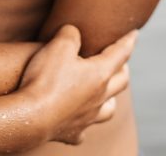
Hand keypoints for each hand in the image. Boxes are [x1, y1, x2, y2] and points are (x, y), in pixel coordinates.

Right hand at [21, 24, 135, 144]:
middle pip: (121, 82)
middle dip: (123, 68)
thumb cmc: (46, 79)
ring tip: (107, 91)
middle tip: (121, 60)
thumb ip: (70, 33)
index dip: (128, 41)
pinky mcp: (73, 133)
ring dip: (111, 97)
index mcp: (100, 74)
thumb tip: (73, 32)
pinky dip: (84, 121)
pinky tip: (78, 118)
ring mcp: (88, 118)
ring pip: (109, 108)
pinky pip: (84, 129)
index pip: (120, 54)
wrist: (31, 118)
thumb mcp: (58, 45)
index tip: (134, 33)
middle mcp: (99, 97)